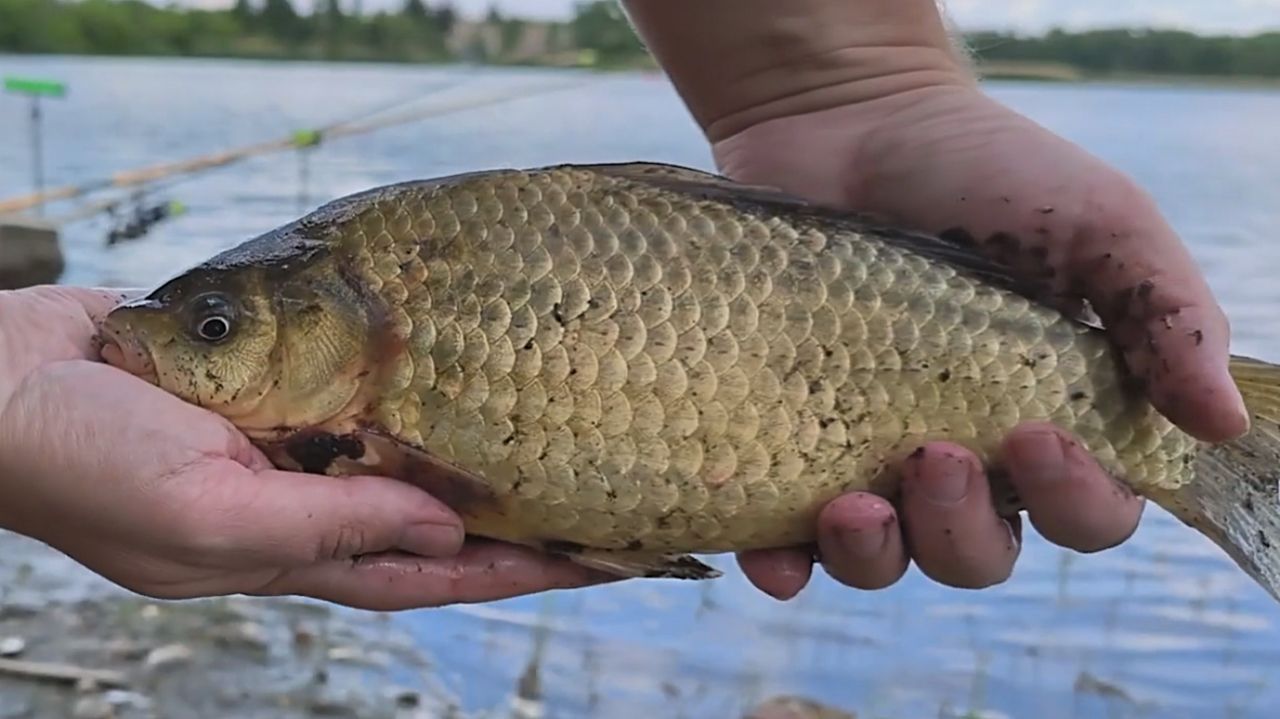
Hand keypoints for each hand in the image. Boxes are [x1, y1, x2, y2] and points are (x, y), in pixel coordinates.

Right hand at [0, 286, 611, 609]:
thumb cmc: (82, 463)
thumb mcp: (205, 516)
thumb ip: (327, 526)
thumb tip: (446, 528)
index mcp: (286, 553)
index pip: (426, 572)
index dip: (510, 572)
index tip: (591, 561)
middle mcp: (299, 504)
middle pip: (431, 521)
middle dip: (514, 525)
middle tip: (604, 510)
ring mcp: (286, 446)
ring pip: (404, 458)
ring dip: (475, 457)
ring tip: (560, 448)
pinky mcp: (270, 392)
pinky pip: (360, 397)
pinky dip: (415, 394)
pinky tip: (462, 380)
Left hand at [715, 84, 1247, 598]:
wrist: (849, 122)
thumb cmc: (986, 171)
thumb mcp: (1098, 221)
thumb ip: (1168, 311)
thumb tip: (1222, 423)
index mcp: (1048, 419)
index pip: (1087, 511)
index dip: (1074, 501)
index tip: (1031, 436)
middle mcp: (962, 454)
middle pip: (979, 554)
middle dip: (961, 529)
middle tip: (931, 456)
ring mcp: (867, 452)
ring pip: (885, 560)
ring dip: (875, 557)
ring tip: (852, 507)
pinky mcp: (785, 441)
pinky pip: (784, 540)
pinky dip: (780, 564)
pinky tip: (774, 559)